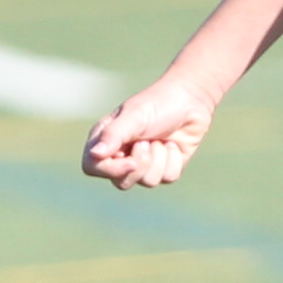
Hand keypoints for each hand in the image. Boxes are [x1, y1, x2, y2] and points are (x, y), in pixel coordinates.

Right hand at [81, 75, 220, 188]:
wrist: (190, 100)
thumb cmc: (156, 104)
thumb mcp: (134, 116)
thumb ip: (113, 134)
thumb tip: (95, 154)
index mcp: (106, 140)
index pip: (92, 167)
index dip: (110, 170)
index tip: (131, 161)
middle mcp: (122, 156)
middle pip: (121, 182)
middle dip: (140, 163)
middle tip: (148, 141)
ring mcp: (144, 165)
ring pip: (147, 182)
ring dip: (159, 158)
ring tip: (161, 139)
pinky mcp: (165, 169)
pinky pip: (168, 178)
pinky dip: (174, 159)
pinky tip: (174, 144)